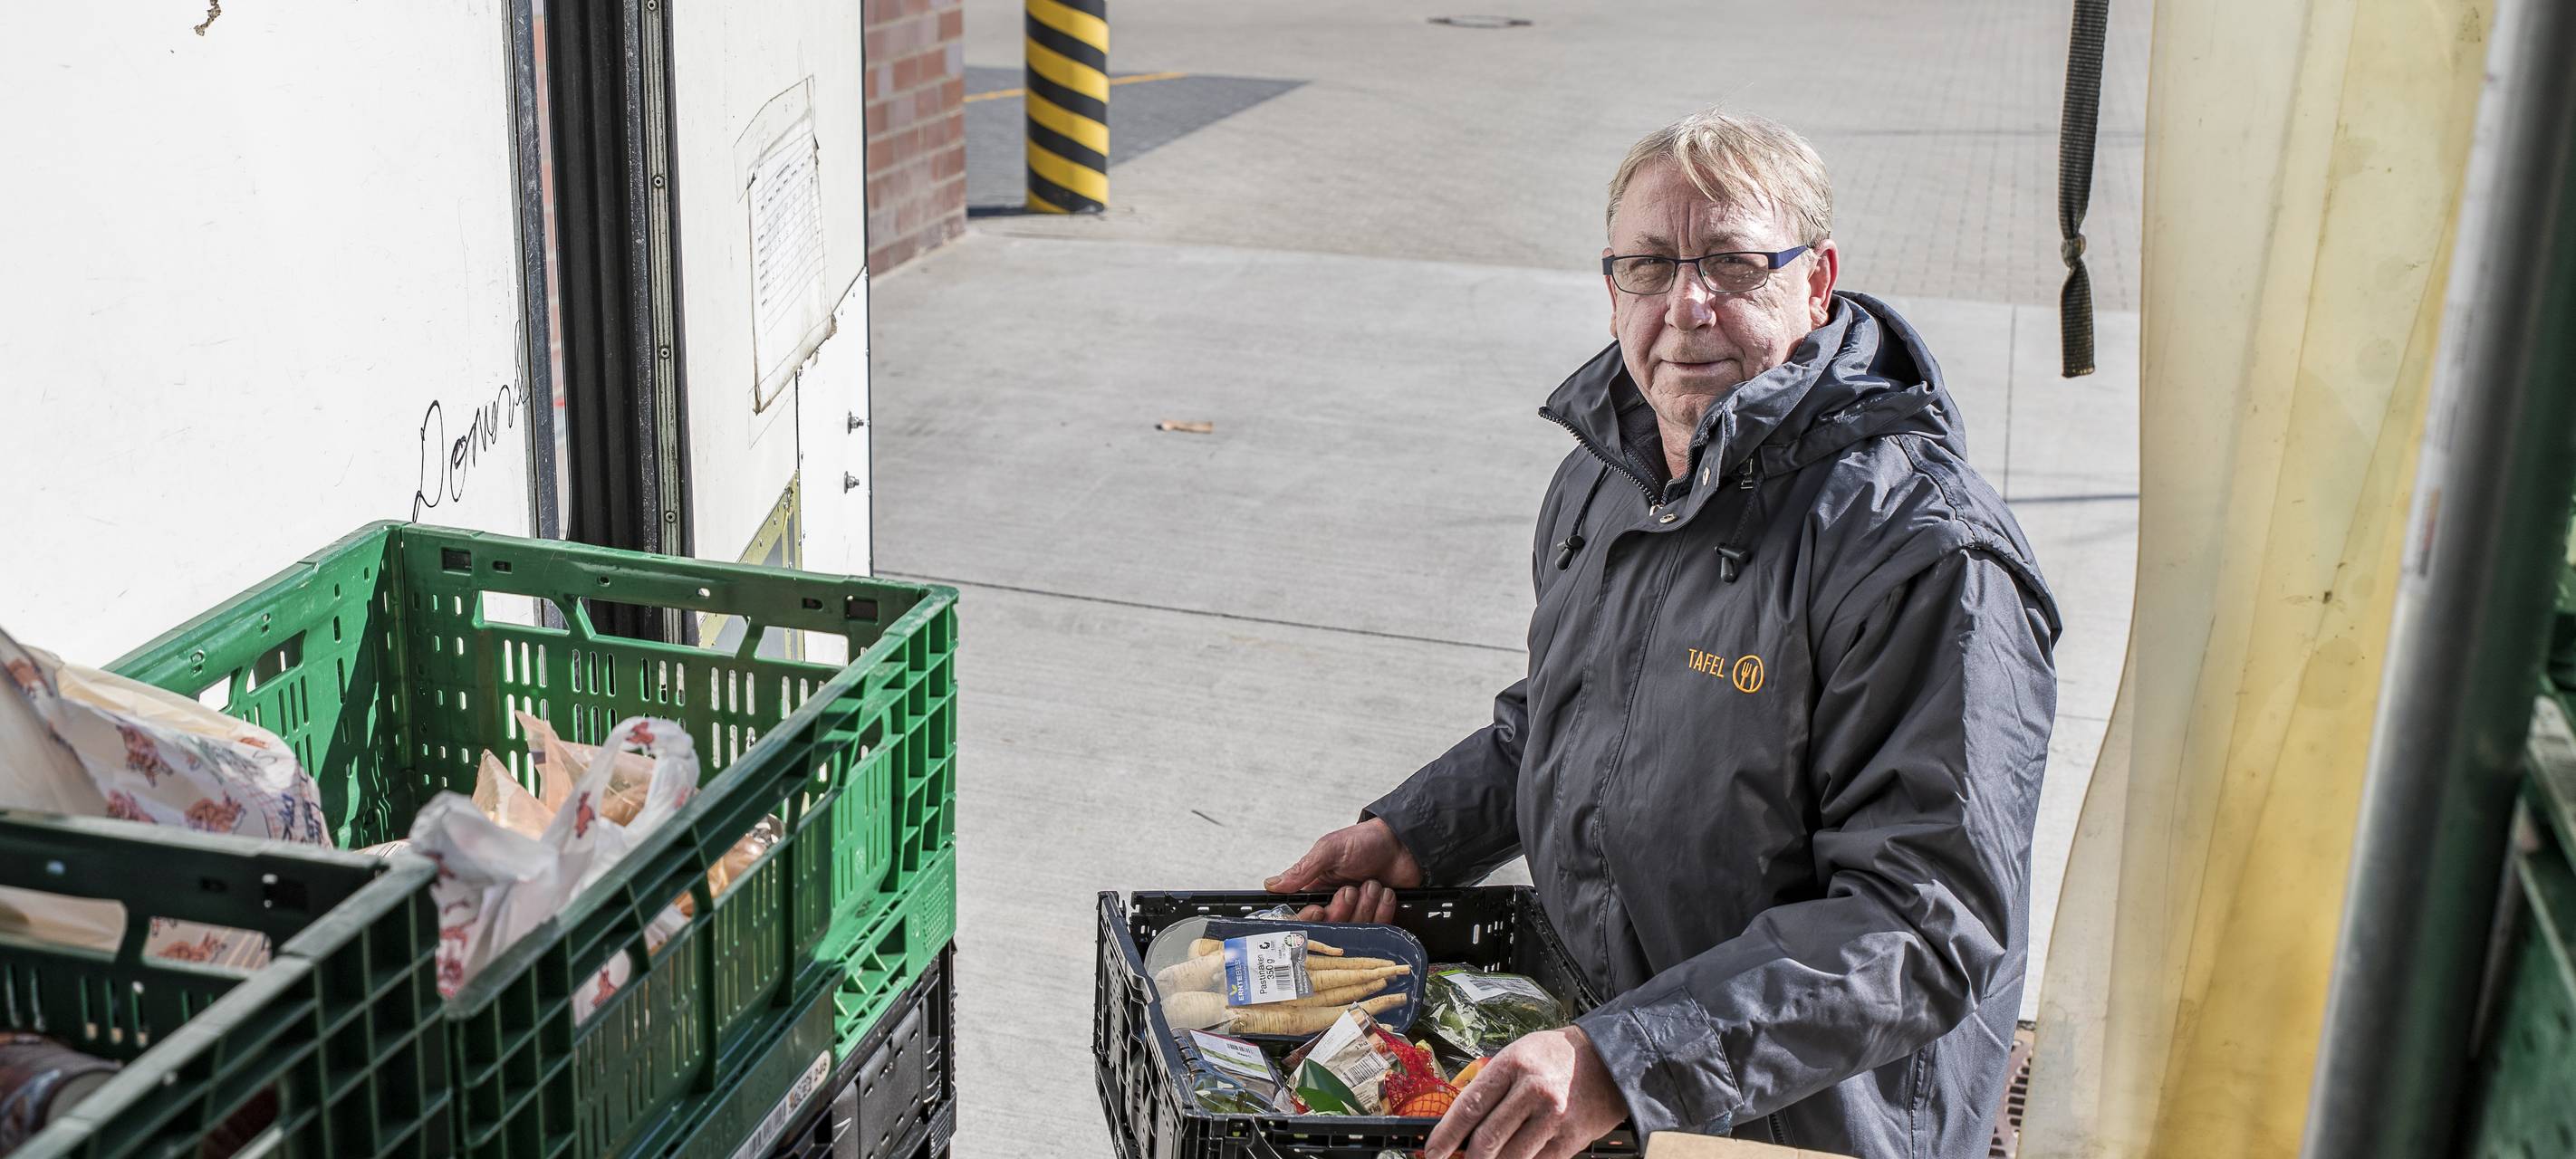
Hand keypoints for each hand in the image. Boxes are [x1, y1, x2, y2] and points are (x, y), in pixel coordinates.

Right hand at [1265, 817, 1424, 921]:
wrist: (1402, 842)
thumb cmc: (1365, 841)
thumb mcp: (1329, 850)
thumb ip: (1302, 870)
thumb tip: (1271, 884)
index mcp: (1317, 890)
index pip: (1305, 917)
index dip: (1311, 919)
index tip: (1321, 909)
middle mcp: (1336, 906)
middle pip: (1332, 927)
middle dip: (1344, 909)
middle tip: (1352, 889)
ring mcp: (1359, 914)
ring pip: (1356, 929)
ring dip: (1367, 905)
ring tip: (1373, 884)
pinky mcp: (1380, 918)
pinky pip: (1379, 929)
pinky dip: (1384, 911)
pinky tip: (1387, 893)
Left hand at [1424, 1026, 1626, 1158]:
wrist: (1610, 1059)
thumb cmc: (1555, 1056)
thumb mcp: (1517, 1053)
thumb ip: (1488, 1084)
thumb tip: (1458, 1121)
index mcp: (1512, 1064)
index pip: (1469, 1107)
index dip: (1446, 1135)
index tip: (1432, 1152)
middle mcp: (1532, 1090)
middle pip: (1487, 1139)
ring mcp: (1553, 1117)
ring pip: (1510, 1158)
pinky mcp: (1571, 1138)